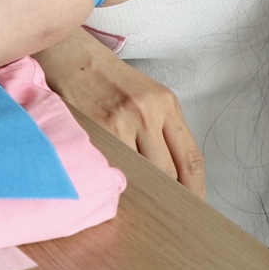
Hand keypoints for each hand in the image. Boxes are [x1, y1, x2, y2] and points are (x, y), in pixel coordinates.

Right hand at [37, 30, 204, 197]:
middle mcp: (147, 112)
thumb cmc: (108, 79)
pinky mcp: (96, 129)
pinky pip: (114, 166)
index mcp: (166, 104)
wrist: (72, 57)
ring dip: (141, 191)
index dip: (195, 189)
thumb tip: (174, 175)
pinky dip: (116, 180)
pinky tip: (114, 186)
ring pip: (141, 173)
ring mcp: (120, 121)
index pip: (191, 158)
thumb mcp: (148, 95)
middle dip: (169, 196)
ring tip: (139, 202)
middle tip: (167, 212)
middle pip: (167, 172)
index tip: (194, 205)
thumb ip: (163, 130)